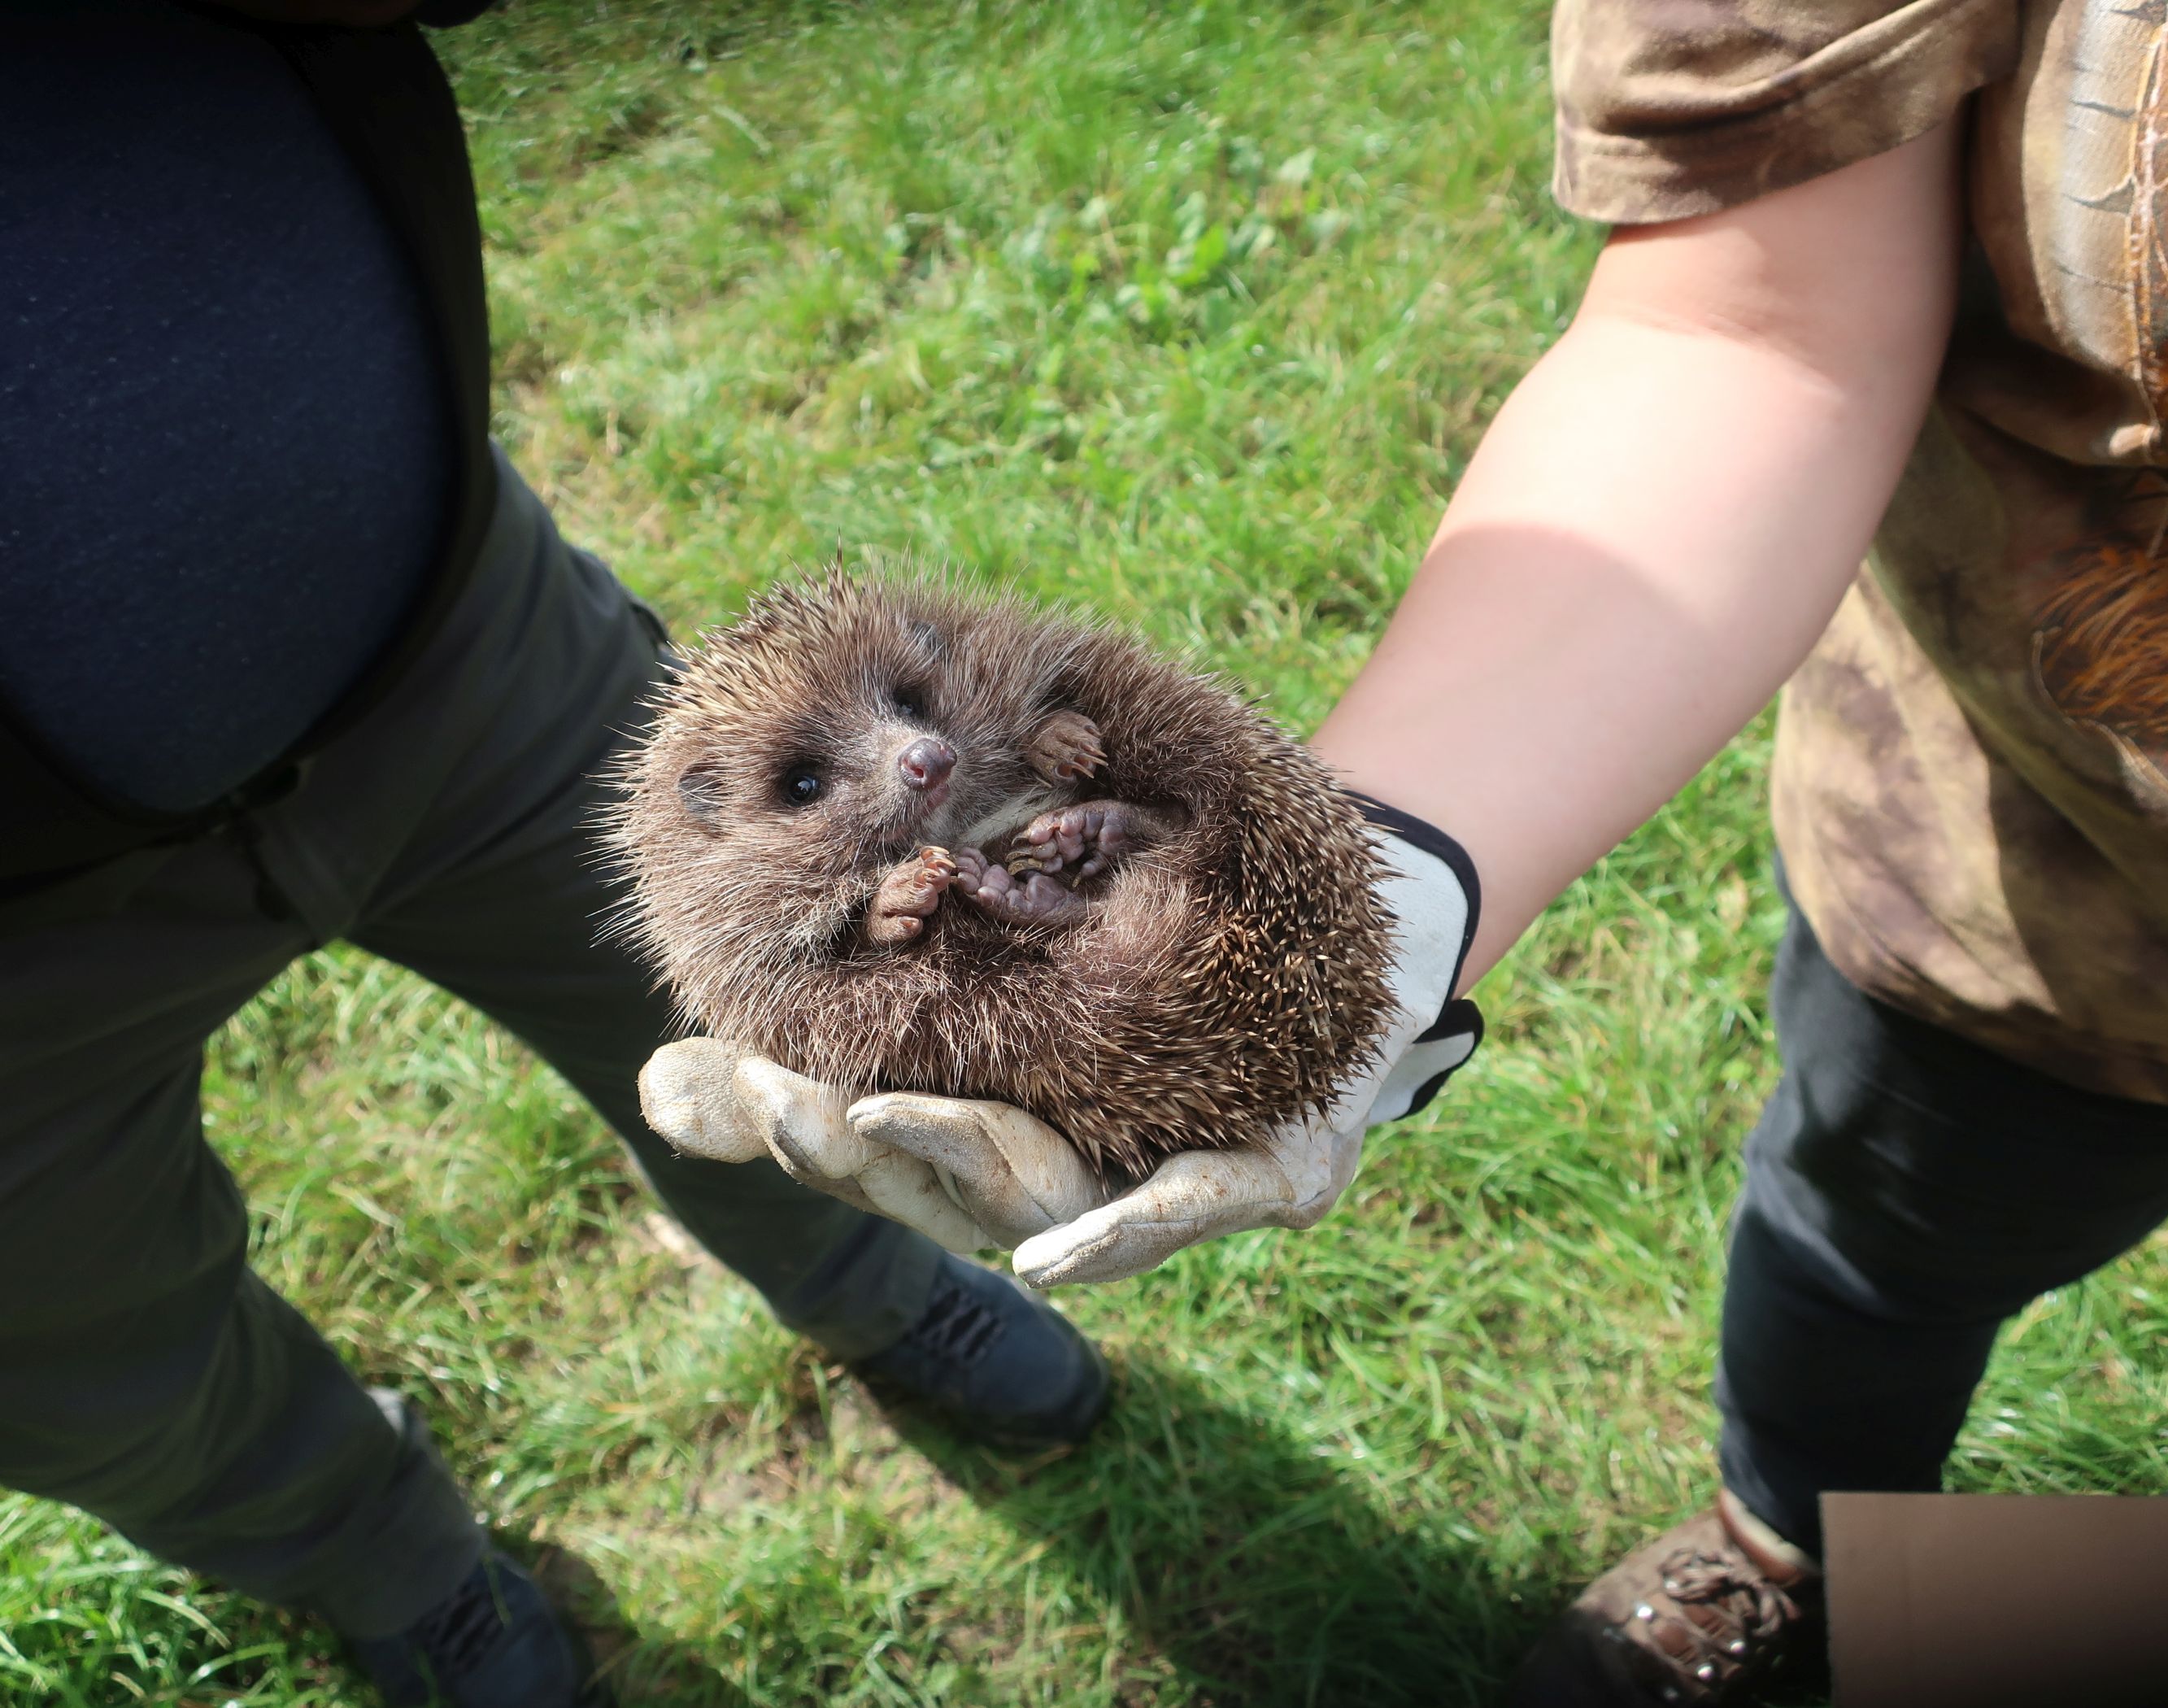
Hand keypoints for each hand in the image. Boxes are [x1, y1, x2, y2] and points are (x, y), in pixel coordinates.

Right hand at [636, 800, 1480, 1285]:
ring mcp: (1154, 1175)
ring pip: (1027, 1200)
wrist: (1361, 907)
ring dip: (943, 1168)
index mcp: (983, 1086)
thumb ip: (934, 876)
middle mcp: (1054, 1152)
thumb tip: (786, 831)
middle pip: (920, 1173)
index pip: (848, 1107)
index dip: (755, 1105)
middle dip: (835, 1143)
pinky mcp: (1265, 1185)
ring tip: (863, 1124)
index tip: (674, 1077)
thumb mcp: (1041, 865)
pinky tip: (1049, 1264)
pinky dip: (1117, 1240)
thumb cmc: (1175, 890)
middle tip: (766, 1095)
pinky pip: (1184, 1212)